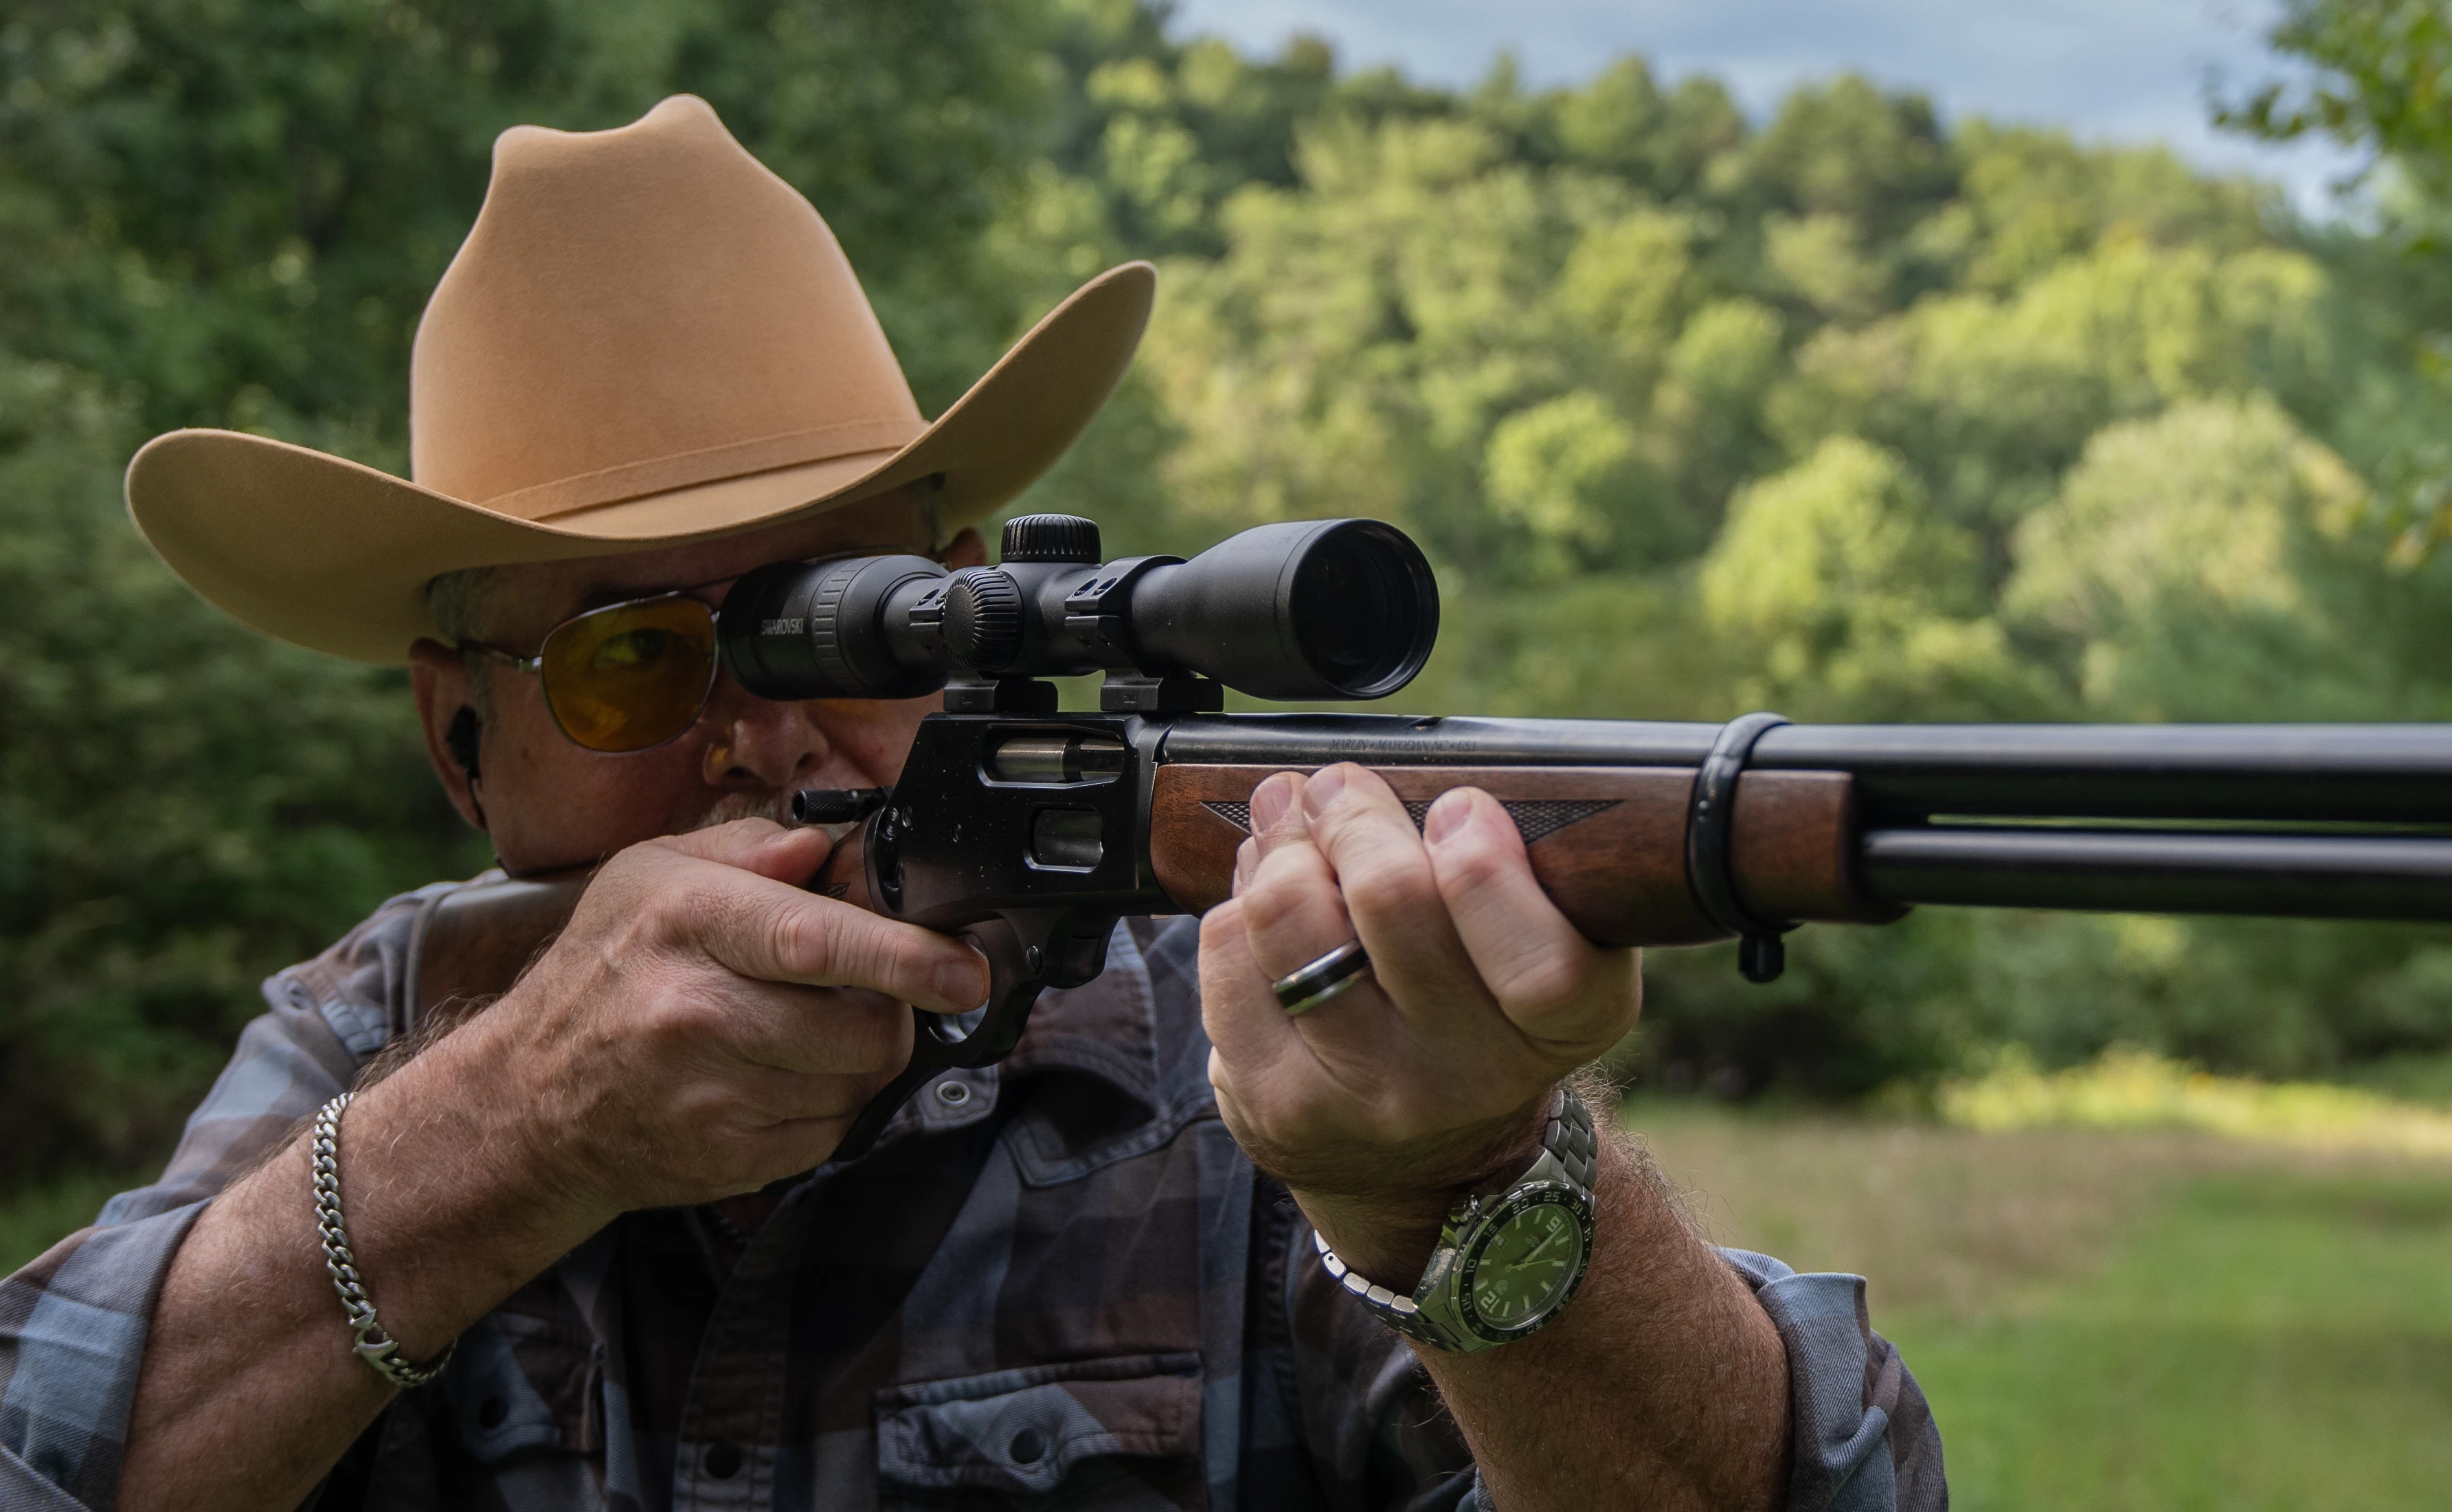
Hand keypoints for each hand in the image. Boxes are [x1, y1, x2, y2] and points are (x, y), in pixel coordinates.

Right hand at [445, 819, 989, 1223]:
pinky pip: (832, 1130)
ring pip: (858, 1082)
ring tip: (803, 1029)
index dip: (906, 956)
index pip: (815, 942)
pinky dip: (828, 1103)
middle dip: (890, 1007)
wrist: (529, 1103)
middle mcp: (697, 1014)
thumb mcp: (648, 876)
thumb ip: (747, 846)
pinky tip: (778, 1076)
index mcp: (687, 924)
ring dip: (859, 1056)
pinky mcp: (731, 1158)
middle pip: (862, 1026)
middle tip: (862, 989)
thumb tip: (827, 848)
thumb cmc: (601, 976)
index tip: (963, 969)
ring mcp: (714, 1097)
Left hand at [1198, 765, 1641, 1283]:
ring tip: (1290, 825)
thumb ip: (1503, 861)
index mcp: (1563, 1025)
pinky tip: (1261, 903)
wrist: (1422, 1161)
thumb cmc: (1477, 1007)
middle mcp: (1470, 1074)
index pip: (1540, 964)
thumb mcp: (1536, 944)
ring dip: (1283, 846)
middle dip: (1354, 813)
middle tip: (1341, 789)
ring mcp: (1367, 1095)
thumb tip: (1379, 776)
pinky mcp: (1277, 1104)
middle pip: (1393, 900)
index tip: (1457, 810)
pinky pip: (1229, 951)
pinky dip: (1238, 905)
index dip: (1488, 871)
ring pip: (1290, 914)